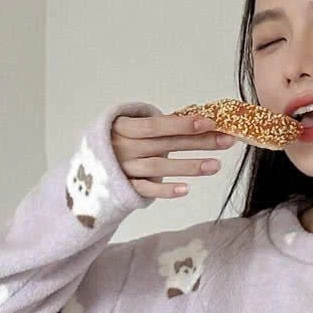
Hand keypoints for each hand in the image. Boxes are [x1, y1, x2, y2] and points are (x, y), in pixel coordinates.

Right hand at [111, 109, 239, 199]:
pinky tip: (187, 189)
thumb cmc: (118, 143)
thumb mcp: (129, 128)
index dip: (183, 124)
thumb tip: (200, 121)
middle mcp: (123, 148)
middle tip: (226, 141)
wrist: (86, 169)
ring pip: (159, 168)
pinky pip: (147, 190)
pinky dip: (166, 190)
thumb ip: (157, 127)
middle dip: (198, 143)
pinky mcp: (125, 189)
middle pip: (165, 145)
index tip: (210, 122)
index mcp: (124, 127)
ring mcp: (124, 170)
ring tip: (215, 166)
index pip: (157, 125)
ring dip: (189, 167)